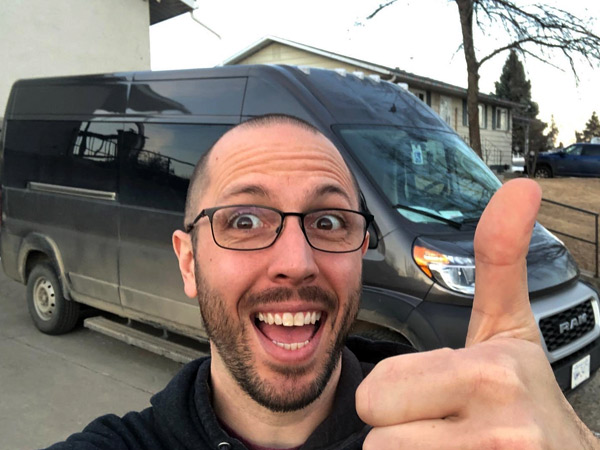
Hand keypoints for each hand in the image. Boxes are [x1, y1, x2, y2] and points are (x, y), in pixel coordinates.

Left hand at [356, 179, 598, 448]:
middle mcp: (500, 432)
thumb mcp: (510, 329)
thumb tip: (520, 188)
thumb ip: (500, 261)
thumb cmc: (526, 395)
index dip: (398, 396)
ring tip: (454, 447)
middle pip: (378, 438)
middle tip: (443, 426)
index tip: (439, 394)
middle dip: (400, 431)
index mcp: (490, 374)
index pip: (376, 394)